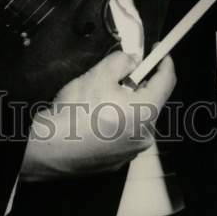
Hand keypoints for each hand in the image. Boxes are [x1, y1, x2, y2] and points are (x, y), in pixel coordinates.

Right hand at [19, 50, 175, 179]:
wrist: (49, 147)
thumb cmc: (75, 111)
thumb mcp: (99, 74)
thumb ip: (122, 61)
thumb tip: (133, 61)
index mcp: (146, 112)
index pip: (167, 82)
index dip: (165, 63)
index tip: (161, 53)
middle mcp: (145, 136)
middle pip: (151, 102)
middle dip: (139, 86)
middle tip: (119, 77)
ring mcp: (131, 152)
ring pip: (136, 120)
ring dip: (126, 106)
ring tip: (100, 100)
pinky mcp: (117, 162)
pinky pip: (124, 136)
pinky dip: (116, 124)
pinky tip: (95, 119)